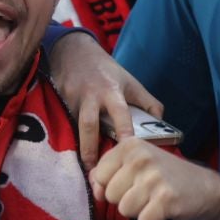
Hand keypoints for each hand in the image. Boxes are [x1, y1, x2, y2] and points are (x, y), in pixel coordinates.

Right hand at [46, 30, 163, 166]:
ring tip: (84, 167)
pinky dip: (68, 135)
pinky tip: (70, 150)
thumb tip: (160, 123)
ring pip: (73, 125)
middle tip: (94, 169)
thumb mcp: (130, 82)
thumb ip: (147, 103)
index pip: (120, 113)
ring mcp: (72, 98)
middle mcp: (91, 96)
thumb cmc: (107, 71)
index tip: (127, 148)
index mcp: (112, 91)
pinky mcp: (58, 100)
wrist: (75, 50)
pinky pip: (63, 121)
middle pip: (88, 124)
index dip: (124, 130)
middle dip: (90, 147)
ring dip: (77, 146)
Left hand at [89, 137, 219, 219]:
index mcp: (130, 146)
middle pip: (110, 195)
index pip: (99, 176)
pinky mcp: (166, 199)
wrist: (204, 186)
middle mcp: (141, 158)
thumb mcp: (135, 163)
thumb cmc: (163, 175)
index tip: (128, 183)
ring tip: (154, 200)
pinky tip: (163, 210)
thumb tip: (94, 187)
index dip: (109, 186)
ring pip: (124, 210)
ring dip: (139, 211)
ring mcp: (154, 178)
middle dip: (125, 199)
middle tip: (146, 192)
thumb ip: (109, 171)